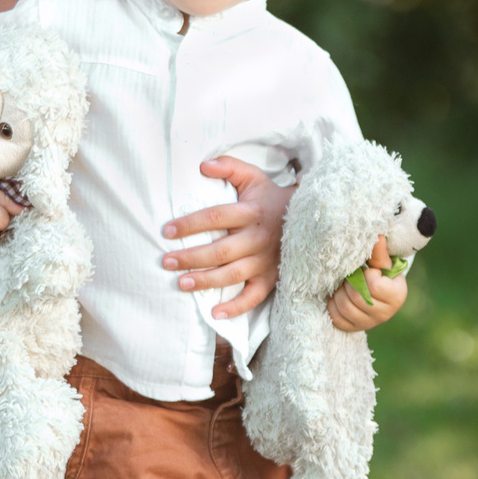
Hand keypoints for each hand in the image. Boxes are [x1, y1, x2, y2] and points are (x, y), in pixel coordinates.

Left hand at [162, 156, 290, 318]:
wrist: (310, 218)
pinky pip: (255, 297)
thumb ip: (229, 167)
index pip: (215, 217)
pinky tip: (215, 313)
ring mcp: (266, 261)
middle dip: (191, 257)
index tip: (167, 231)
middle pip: (220, 250)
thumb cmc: (271, 198)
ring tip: (182, 284)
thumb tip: (203, 165)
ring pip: (233, 274)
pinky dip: (236, 307)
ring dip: (206, 281)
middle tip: (166, 262)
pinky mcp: (273, 278)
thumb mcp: (254, 177)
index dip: (189, 225)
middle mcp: (257, 238)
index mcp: (250, 212)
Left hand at [327, 236, 408, 331]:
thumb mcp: (382, 263)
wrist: (376, 291)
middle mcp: (386, 314)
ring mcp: (370, 323)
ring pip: (345, 307)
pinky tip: (338, 296)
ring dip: (339, 293)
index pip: (374, 285)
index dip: (367, 274)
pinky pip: (337, 318)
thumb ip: (379, 252)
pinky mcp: (355, 328)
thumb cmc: (381, 273)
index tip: (369, 271)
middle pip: (357, 297)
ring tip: (344, 285)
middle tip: (351, 276)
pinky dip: (333, 305)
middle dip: (350, 283)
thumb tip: (377, 236)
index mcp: (397, 296)